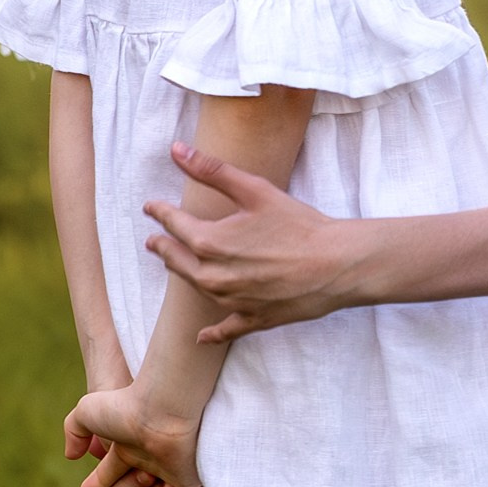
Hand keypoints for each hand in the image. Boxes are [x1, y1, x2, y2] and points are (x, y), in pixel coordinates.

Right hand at [65, 383, 201, 486]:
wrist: (162, 407)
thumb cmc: (124, 407)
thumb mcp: (88, 412)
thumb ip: (74, 431)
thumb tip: (72, 456)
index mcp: (126, 447)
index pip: (109, 471)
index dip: (98, 482)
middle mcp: (147, 459)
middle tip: (126, 480)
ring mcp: (167, 471)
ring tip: (147, 471)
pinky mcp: (187, 482)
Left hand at [145, 143, 349, 340]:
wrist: (336, 264)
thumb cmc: (298, 225)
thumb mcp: (254, 190)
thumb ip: (212, 170)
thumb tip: (176, 150)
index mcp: (209, 243)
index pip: (174, 225)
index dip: (160, 213)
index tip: (151, 207)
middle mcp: (214, 277)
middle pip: (178, 261)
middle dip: (164, 247)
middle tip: (154, 241)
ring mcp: (233, 302)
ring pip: (198, 288)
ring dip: (185, 275)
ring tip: (178, 265)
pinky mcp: (254, 319)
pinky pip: (225, 329)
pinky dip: (212, 332)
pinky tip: (202, 337)